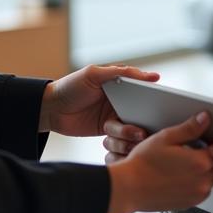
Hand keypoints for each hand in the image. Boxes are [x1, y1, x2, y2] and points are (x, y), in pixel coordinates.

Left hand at [40, 64, 159, 137]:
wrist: (50, 109)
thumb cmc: (70, 86)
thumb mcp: (94, 74)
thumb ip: (120, 73)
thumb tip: (150, 75)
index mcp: (122, 84)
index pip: (144, 91)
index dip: (154, 99)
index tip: (162, 106)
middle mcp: (122, 100)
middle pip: (142, 112)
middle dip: (145, 121)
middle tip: (145, 127)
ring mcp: (115, 116)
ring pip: (133, 127)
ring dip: (129, 132)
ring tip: (125, 132)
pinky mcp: (108, 131)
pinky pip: (121, 138)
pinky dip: (120, 139)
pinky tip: (112, 138)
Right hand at [107, 114, 212, 212]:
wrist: (129, 188)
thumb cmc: (143, 163)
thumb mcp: (166, 138)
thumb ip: (190, 128)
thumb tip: (205, 119)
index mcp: (200, 162)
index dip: (210, 142)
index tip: (200, 140)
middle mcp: (203, 181)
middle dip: (208, 156)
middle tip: (191, 150)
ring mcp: (197, 195)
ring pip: (211, 179)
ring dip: (204, 170)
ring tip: (184, 163)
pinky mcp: (189, 203)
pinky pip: (201, 191)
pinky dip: (196, 183)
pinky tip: (179, 176)